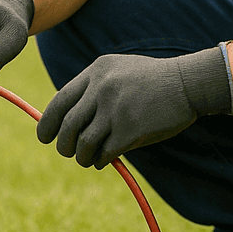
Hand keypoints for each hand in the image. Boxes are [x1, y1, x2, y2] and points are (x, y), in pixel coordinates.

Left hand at [36, 47, 231, 167]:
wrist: (188, 83)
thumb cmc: (154, 81)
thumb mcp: (120, 71)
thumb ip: (95, 89)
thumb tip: (68, 120)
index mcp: (97, 71)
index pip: (60, 100)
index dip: (48, 122)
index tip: (44, 137)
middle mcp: (102, 88)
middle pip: (68, 125)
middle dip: (63, 145)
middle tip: (68, 152)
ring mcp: (116, 110)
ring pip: (83, 143)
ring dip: (82, 157)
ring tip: (89, 158)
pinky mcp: (130, 130)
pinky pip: (103, 153)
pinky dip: (100, 160)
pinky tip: (106, 159)